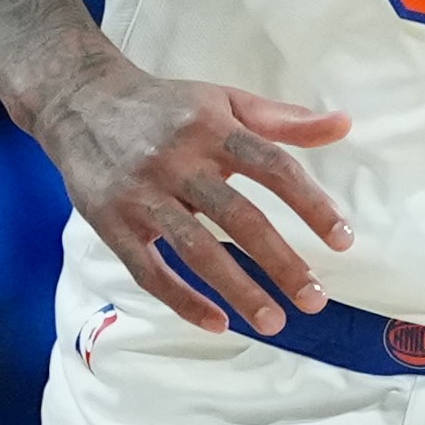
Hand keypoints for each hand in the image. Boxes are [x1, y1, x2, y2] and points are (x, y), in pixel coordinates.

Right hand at [33, 49, 350, 335]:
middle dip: (280, 261)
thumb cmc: (166, 107)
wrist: (79, 100)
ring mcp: (142, 194)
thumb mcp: (224, 101)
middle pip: (238, 216)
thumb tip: (345, 125)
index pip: (272, 168)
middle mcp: (178, 160)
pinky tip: (217, 323)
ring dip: (237, 289)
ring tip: (274, 321)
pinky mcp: (112, 222)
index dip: (312, 204)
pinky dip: (182, 300)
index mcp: (212, 129)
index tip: (343, 241)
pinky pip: (149, 270)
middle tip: (315, 298)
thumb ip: (284, 120)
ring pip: (195, 249)